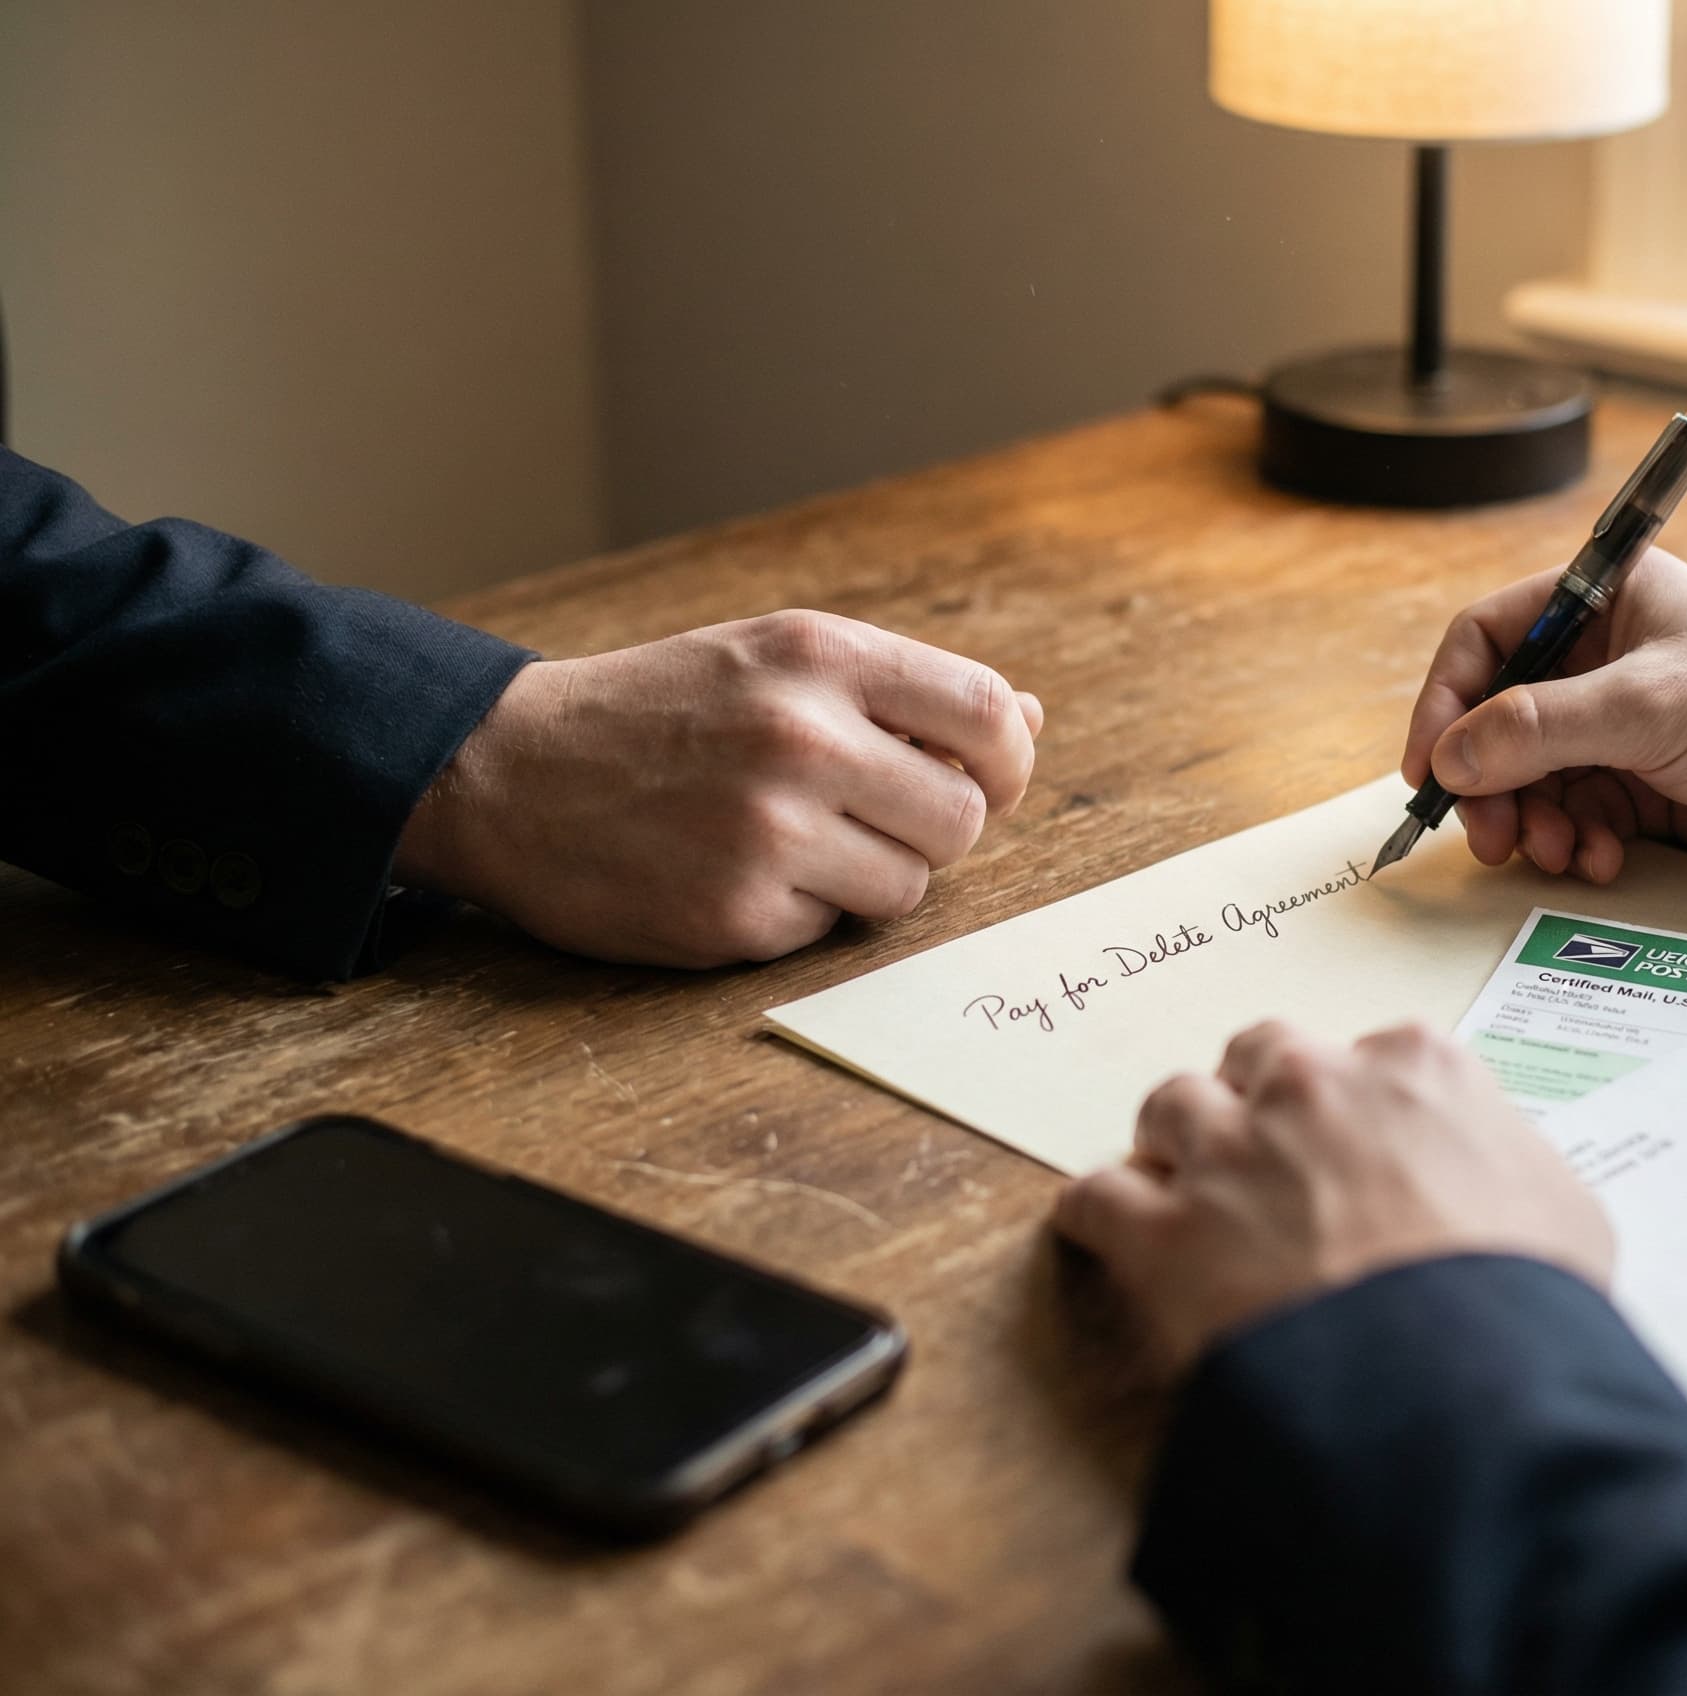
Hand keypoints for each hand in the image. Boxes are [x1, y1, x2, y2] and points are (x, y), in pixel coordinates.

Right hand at [394, 609, 1041, 965]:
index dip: (1005, 760)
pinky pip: (831, 930)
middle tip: (867, 816)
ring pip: (909, 885)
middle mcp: (801, 738)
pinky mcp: (736, 915)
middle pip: (961, 818)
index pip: (986, 714)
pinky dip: (798, 913)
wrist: (503, 770)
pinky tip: (733, 873)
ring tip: (792, 842)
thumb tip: (1026, 718)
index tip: (983, 779)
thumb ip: (901, 691)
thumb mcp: (772, 661)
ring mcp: (768, 832)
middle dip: (930, 828)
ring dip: (867, 877)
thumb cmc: (660, 712)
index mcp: (818, 657)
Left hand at [1055, 1020, 1611, 1373]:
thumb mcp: (1564, 1212)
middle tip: (1266, 1157)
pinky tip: (1103, 1237)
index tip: (1357, 1144)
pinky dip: (1096, 1215)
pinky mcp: (1162, 1232)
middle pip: (1257, 1058)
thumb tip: (1499, 1190)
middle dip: (1256, 1100)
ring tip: (1186, 1193)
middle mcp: (1312, 1086)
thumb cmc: (1524, 1299)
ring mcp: (1230, 1152)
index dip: (1357, 1104)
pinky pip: (1096, 1196)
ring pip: (1170, 1107)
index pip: (1370, 1053)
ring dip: (1176, 1146)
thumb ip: (1513, 1167)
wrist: (1454, 1380)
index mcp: (1416, 1067)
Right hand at [1402, 548, 1686, 882]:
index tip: (1430, 770)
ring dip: (1532, 822)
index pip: (1486, 640)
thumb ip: (1539, 729)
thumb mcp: (1648, 706)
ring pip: (1531, 778)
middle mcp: (1603, 658)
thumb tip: (1449, 760)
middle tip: (1491, 838)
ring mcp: (1622, 725)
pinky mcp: (1644, 785)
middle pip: (1497, 721)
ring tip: (1559, 852)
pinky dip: (1576, 842)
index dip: (1447, 703)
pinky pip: (1575, 815)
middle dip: (1489, 784)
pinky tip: (1604, 859)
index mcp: (1603, 600)